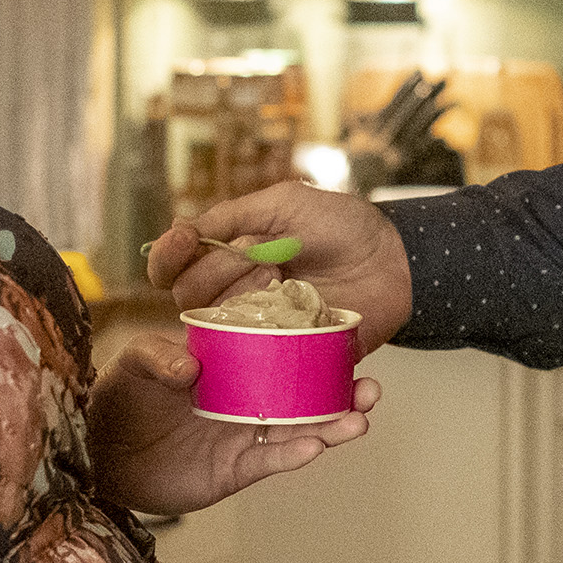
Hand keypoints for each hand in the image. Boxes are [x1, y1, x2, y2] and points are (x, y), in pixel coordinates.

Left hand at [85, 334, 380, 516]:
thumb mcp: (131, 365)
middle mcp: (247, 396)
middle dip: (341, 389)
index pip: (281, 347)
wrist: (99, 454)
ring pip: (300, 428)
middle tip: (369, 386)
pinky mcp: (236, 469)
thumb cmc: (117, 398)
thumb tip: (192, 366)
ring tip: (359, 419)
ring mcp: (244, 433)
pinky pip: (271, 460)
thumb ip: (157, 357)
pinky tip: (315, 446)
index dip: (315, 341)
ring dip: (331, 425)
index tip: (346, 333)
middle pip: (304, 391)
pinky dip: (293, 454)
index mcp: (230, 361)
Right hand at [145, 182, 413, 352]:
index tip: (180, 248)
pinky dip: (260, 346)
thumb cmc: (343, 224)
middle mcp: (237, 293)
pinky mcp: (289, 353)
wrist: (394, 258)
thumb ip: (231, 215)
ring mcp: (260, 325)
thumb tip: (180, 231)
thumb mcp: (284, 203)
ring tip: (280, 281)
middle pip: (193, 295)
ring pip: (219, 328)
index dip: (167, 259)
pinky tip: (284, 324)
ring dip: (240, 304)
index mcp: (230, 255)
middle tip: (265, 258)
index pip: (178, 264)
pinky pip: (259, 360)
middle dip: (218, 273)